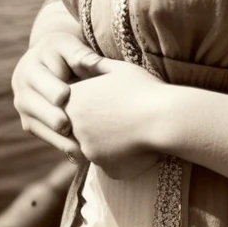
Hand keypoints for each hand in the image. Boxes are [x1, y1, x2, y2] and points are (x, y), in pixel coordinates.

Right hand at [11, 31, 85, 156]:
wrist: (43, 59)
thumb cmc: (62, 51)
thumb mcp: (69, 45)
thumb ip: (81, 55)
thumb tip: (100, 66)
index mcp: (31, 70)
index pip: (49, 88)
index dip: (63, 95)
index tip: (76, 100)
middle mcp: (22, 92)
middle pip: (43, 112)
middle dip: (60, 121)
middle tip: (79, 131)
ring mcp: (23, 110)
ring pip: (42, 130)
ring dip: (62, 141)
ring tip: (84, 151)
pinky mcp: (29, 124)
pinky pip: (45, 138)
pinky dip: (61, 145)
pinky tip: (80, 155)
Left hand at [64, 52, 167, 179]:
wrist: (163, 117)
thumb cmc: (143, 88)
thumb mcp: (118, 69)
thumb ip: (97, 65)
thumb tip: (85, 61)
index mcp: (75, 99)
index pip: (64, 104)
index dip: (81, 101)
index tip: (97, 99)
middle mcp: (75, 126)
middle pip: (72, 127)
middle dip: (86, 123)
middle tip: (110, 116)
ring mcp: (87, 148)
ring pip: (86, 146)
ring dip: (98, 141)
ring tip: (120, 130)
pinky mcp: (102, 165)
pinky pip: (103, 161)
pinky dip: (114, 155)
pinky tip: (129, 144)